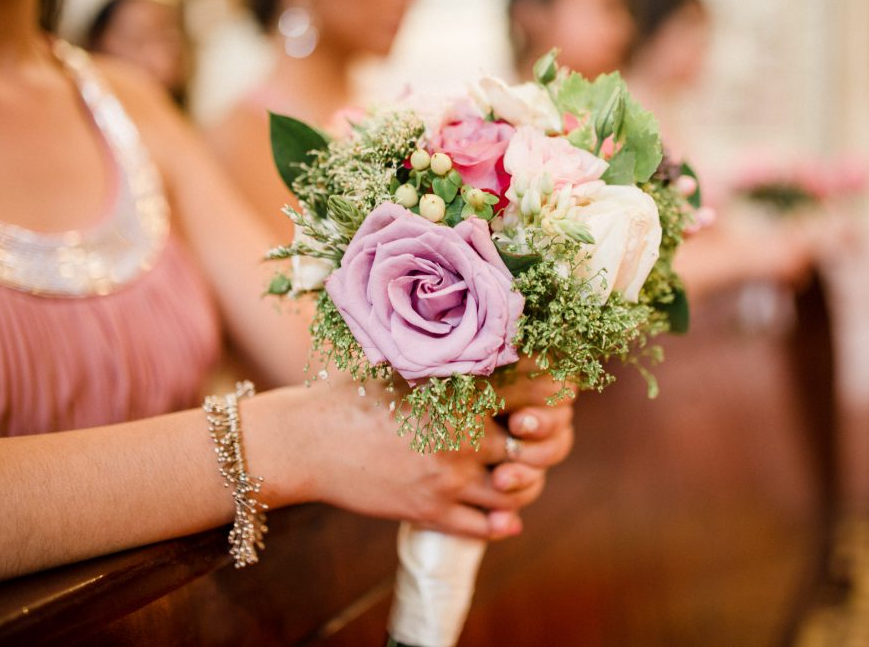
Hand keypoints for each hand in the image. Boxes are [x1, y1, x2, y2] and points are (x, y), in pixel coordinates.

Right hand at [260, 377, 570, 539]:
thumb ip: (450, 358)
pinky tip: (504, 516)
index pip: (532, 395)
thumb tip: (487, 341)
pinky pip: (483, 526)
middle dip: (541, 447)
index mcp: (461, 391)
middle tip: (537, 443)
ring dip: (522, 487)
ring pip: (513, 492)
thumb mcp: (405, 364)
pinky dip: (500, 523)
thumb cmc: (354, 393)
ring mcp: (449, 475)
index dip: (554, 398)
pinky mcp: (430, 509)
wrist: (309, 440)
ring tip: (517, 478)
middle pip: (533, 449)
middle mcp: (463, 433)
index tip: (559, 398)